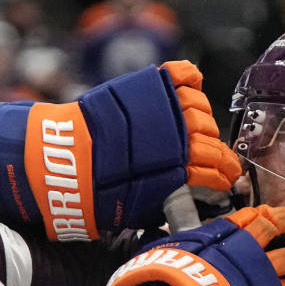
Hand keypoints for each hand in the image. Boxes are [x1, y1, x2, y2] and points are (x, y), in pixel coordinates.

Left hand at [0, 62, 239, 240]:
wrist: (57, 161)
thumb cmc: (91, 195)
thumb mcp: (135, 211)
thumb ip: (165, 202)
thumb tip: (187, 204)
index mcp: (176, 170)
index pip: (216, 170)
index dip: (225, 175)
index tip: (228, 180)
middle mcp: (175, 137)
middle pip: (212, 140)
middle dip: (219, 153)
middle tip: (218, 159)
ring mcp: (162, 109)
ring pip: (200, 109)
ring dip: (202, 120)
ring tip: (196, 129)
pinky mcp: (145, 86)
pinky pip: (181, 75)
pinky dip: (189, 78)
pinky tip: (192, 85)